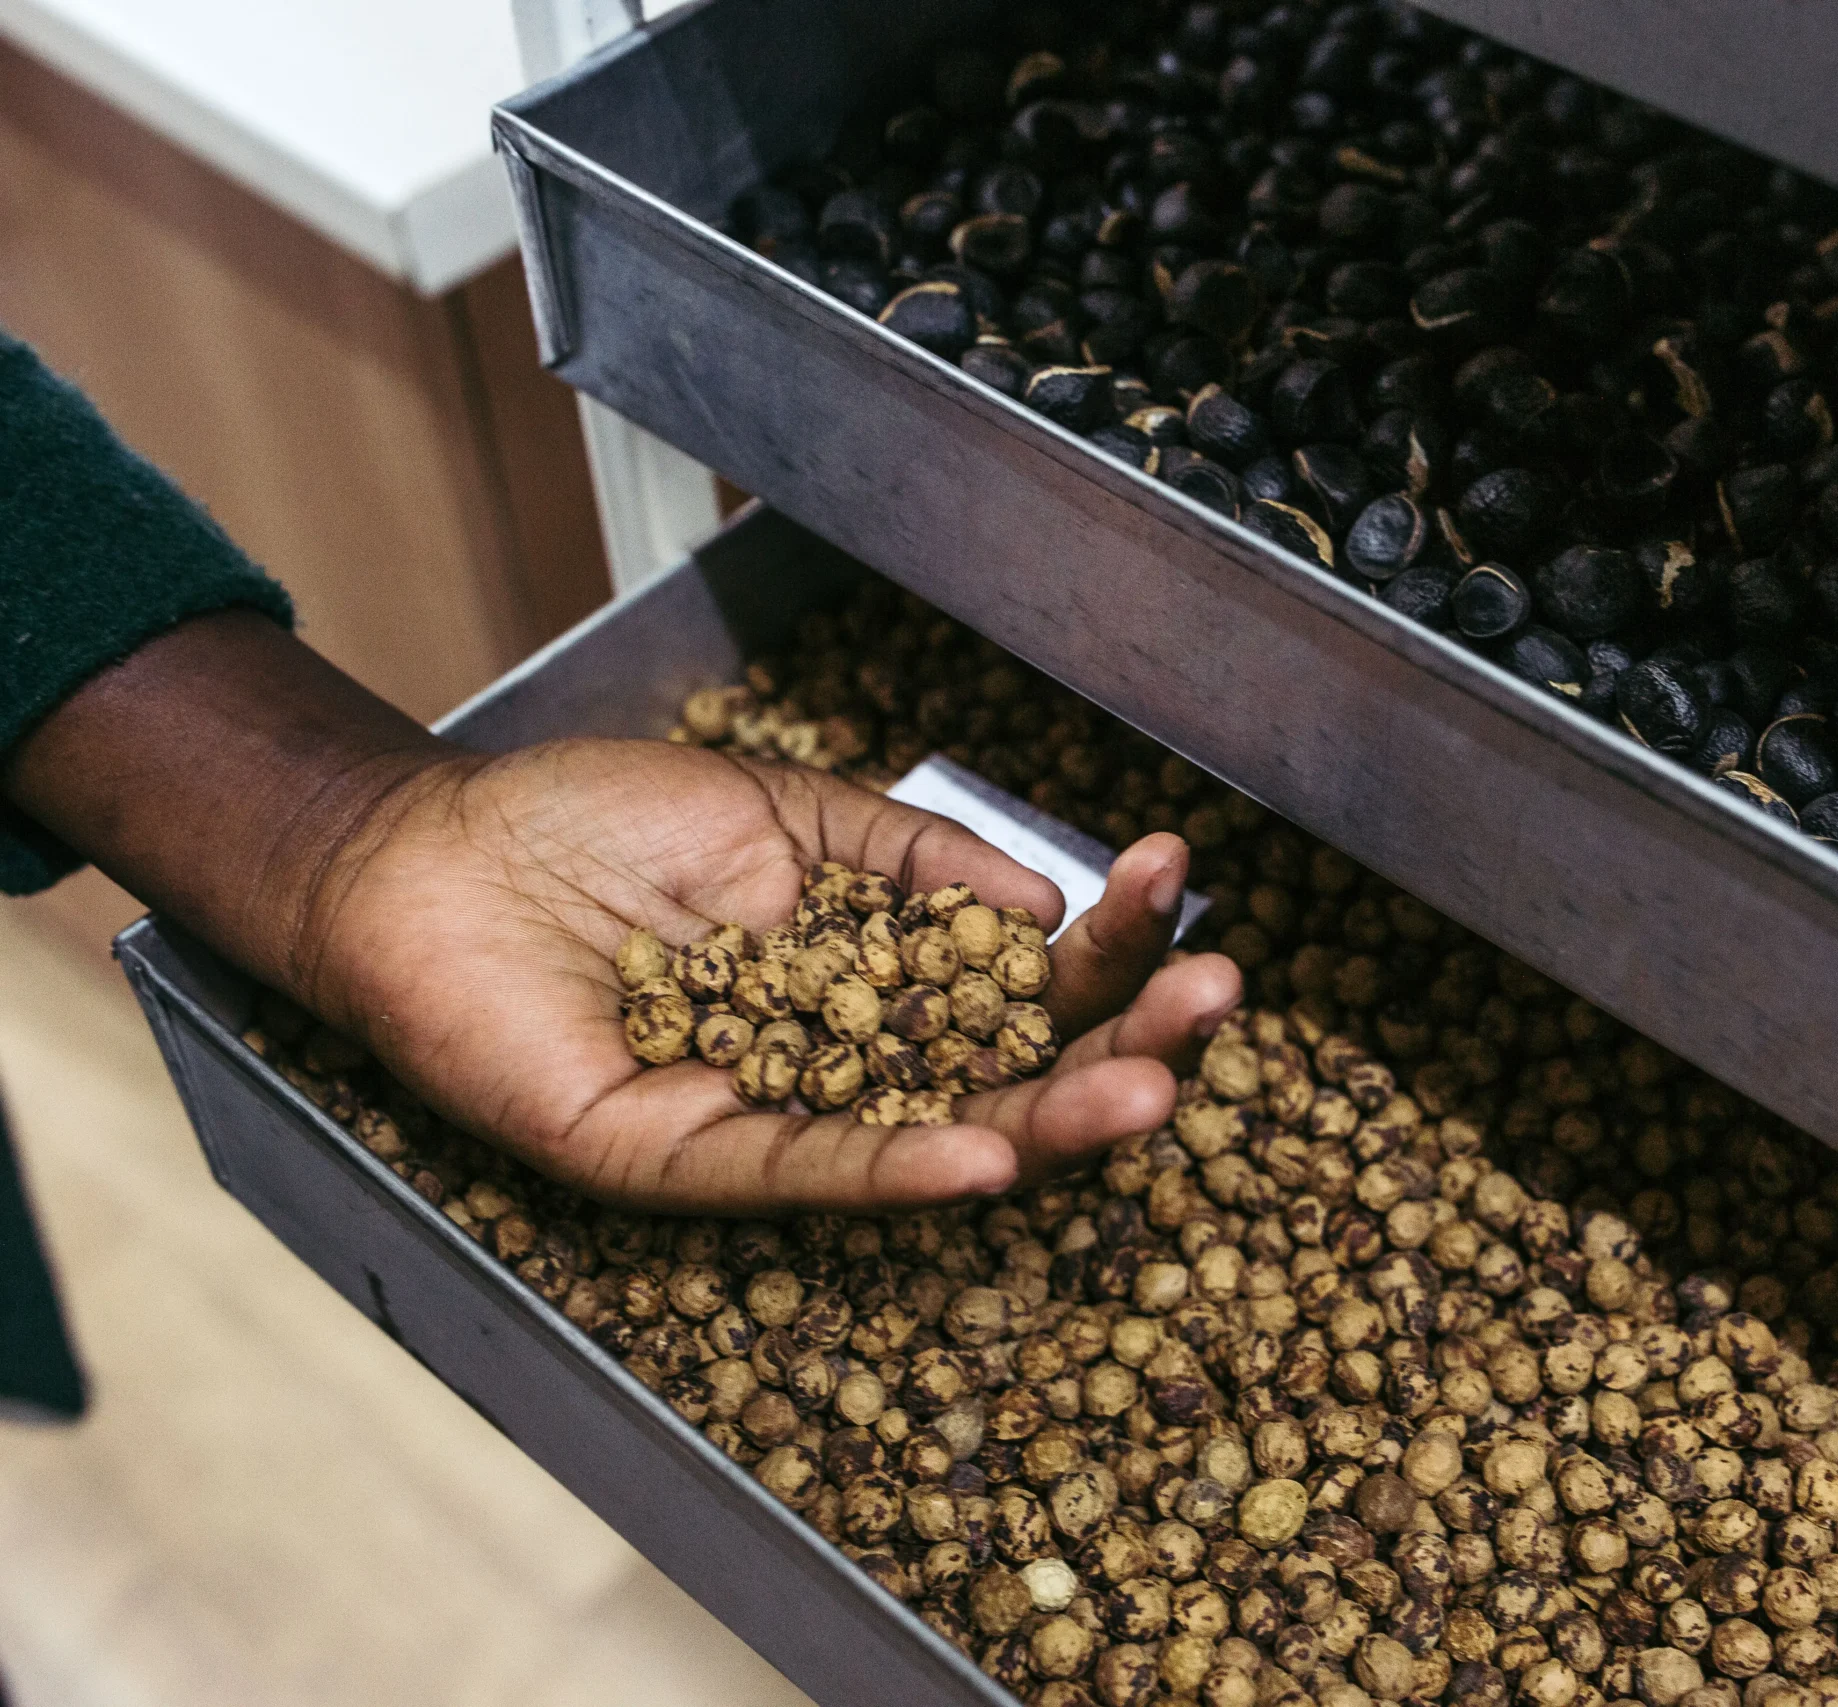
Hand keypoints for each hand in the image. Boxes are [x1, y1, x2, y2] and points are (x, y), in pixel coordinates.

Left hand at [297, 739, 1240, 1208]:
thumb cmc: (597, 824)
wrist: (429, 853)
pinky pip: (803, 1173)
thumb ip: (917, 857)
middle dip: (1121, 1037)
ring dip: (1048, 1119)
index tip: (1177, 879)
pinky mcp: (680, 1160)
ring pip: (933, 1137)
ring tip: (1150, 1088)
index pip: (1021, 977)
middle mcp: (842, 1063)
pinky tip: (989, 1156)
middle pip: (1009, 1069)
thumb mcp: (790, 813)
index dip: (1105, 940)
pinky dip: (896, 1170)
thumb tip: (1046, 899)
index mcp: (876, 981)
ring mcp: (770, 1115)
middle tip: (1215, 997)